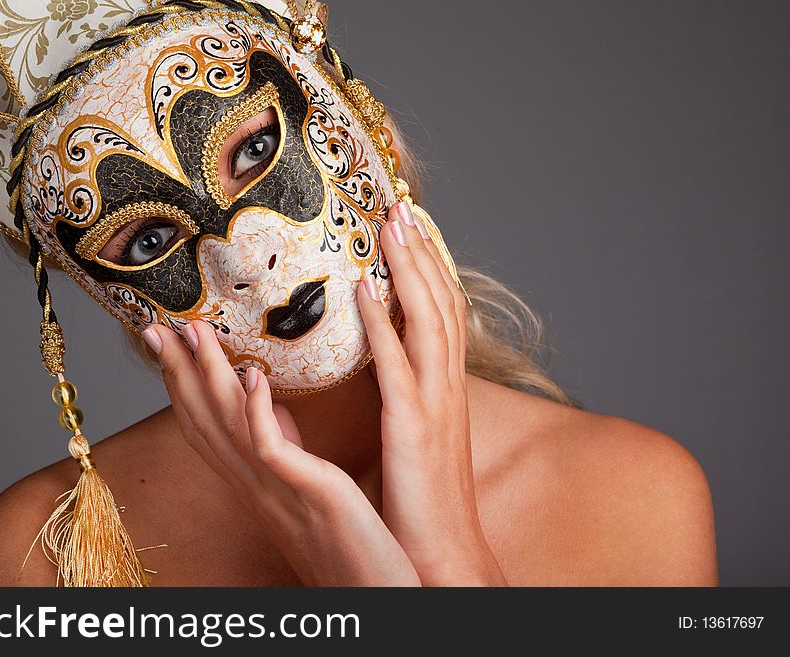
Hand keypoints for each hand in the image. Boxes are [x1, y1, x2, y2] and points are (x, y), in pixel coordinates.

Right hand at [142, 318, 419, 585]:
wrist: (373, 597)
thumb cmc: (351, 545)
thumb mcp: (308, 485)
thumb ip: (284, 449)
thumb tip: (269, 405)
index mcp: (255, 482)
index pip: (207, 427)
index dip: (182, 384)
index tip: (168, 342)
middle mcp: (255, 486)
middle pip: (204, 422)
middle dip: (177, 372)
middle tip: (155, 328)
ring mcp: (277, 489)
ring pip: (228, 427)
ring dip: (208, 376)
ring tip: (194, 331)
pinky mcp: (308, 493)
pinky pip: (272, 449)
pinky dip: (256, 411)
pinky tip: (251, 375)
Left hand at [357, 200, 506, 585]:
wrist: (443, 555)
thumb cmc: (422, 498)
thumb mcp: (415, 434)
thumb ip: (404, 394)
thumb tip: (383, 364)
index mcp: (444, 387)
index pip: (442, 311)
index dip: (429, 266)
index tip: (411, 227)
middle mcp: (446, 386)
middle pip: (441, 302)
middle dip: (422, 250)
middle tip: (401, 205)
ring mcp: (434, 404)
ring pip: (427, 321)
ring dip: (409, 268)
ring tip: (389, 225)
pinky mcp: (414, 428)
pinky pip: (397, 367)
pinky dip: (383, 324)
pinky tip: (364, 289)